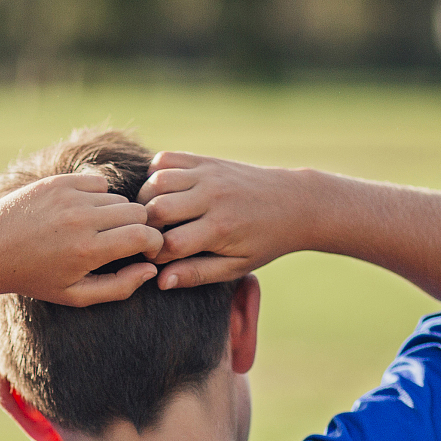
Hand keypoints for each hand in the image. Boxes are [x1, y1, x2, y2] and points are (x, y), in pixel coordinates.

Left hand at [0, 172, 163, 305]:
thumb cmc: (33, 278)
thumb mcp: (75, 295)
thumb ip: (119, 287)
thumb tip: (151, 269)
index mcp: (88, 250)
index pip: (145, 236)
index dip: (153, 244)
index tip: (145, 253)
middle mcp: (81, 219)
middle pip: (138, 213)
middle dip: (139, 228)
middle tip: (124, 242)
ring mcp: (69, 196)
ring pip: (118, 198)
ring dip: (116, 214)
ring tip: (99, 230)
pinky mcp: (59, 181)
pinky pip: (98, 183)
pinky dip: (98, 197)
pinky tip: (83, 212)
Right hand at [137, 152, 305, 288]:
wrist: (295, 203)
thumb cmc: (265, 241)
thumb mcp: (237, 266)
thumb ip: (198, 274)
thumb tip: (161, 281)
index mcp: (220, 228)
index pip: (169, 243)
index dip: (156, 256)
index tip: (158, 261)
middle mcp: (212, 197)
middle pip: (156, 209)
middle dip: (144, 228)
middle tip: (150, 238)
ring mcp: (208, 175)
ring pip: (156, 181)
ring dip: (145, 200)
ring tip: (152, 216)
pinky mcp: (207, 161)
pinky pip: (166, 159)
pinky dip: (155, 174)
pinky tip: (163, 192)